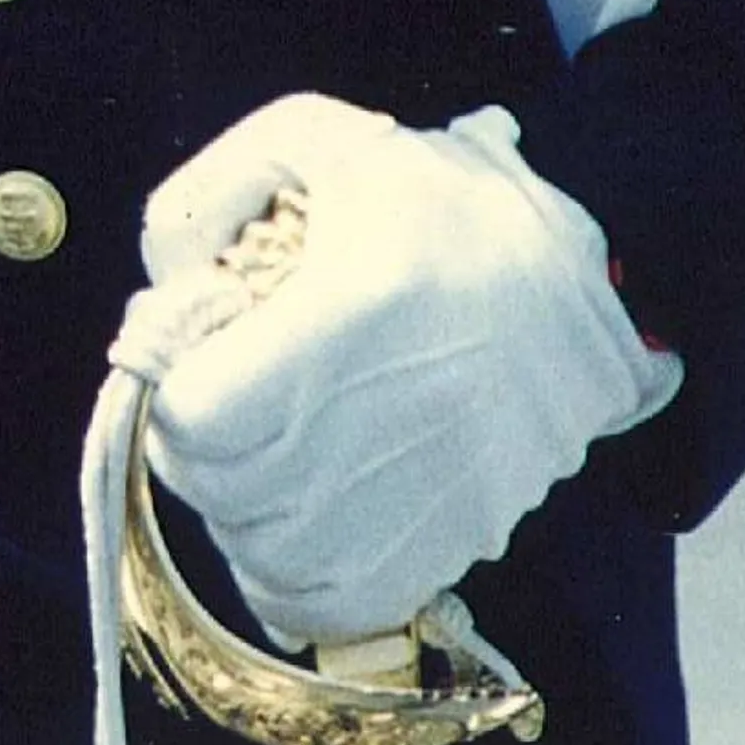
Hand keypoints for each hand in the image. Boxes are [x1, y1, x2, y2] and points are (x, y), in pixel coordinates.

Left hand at [125, 95, 678, 648]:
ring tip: (251, 454)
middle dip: (192, 448)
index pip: (206, 416)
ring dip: (235, 516)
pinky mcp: (466, 538)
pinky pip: (343, 607)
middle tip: (210, 398)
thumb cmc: (428, 192)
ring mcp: (437, 492)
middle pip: (229, 496)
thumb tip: (166, 292)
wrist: (577, 270)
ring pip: (275, 563)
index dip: (169, 386)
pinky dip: (291, 580)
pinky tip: (288, 517)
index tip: (182, 350)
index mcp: (356, 309)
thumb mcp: (312, 138)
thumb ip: (206, 196)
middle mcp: (397, 417)